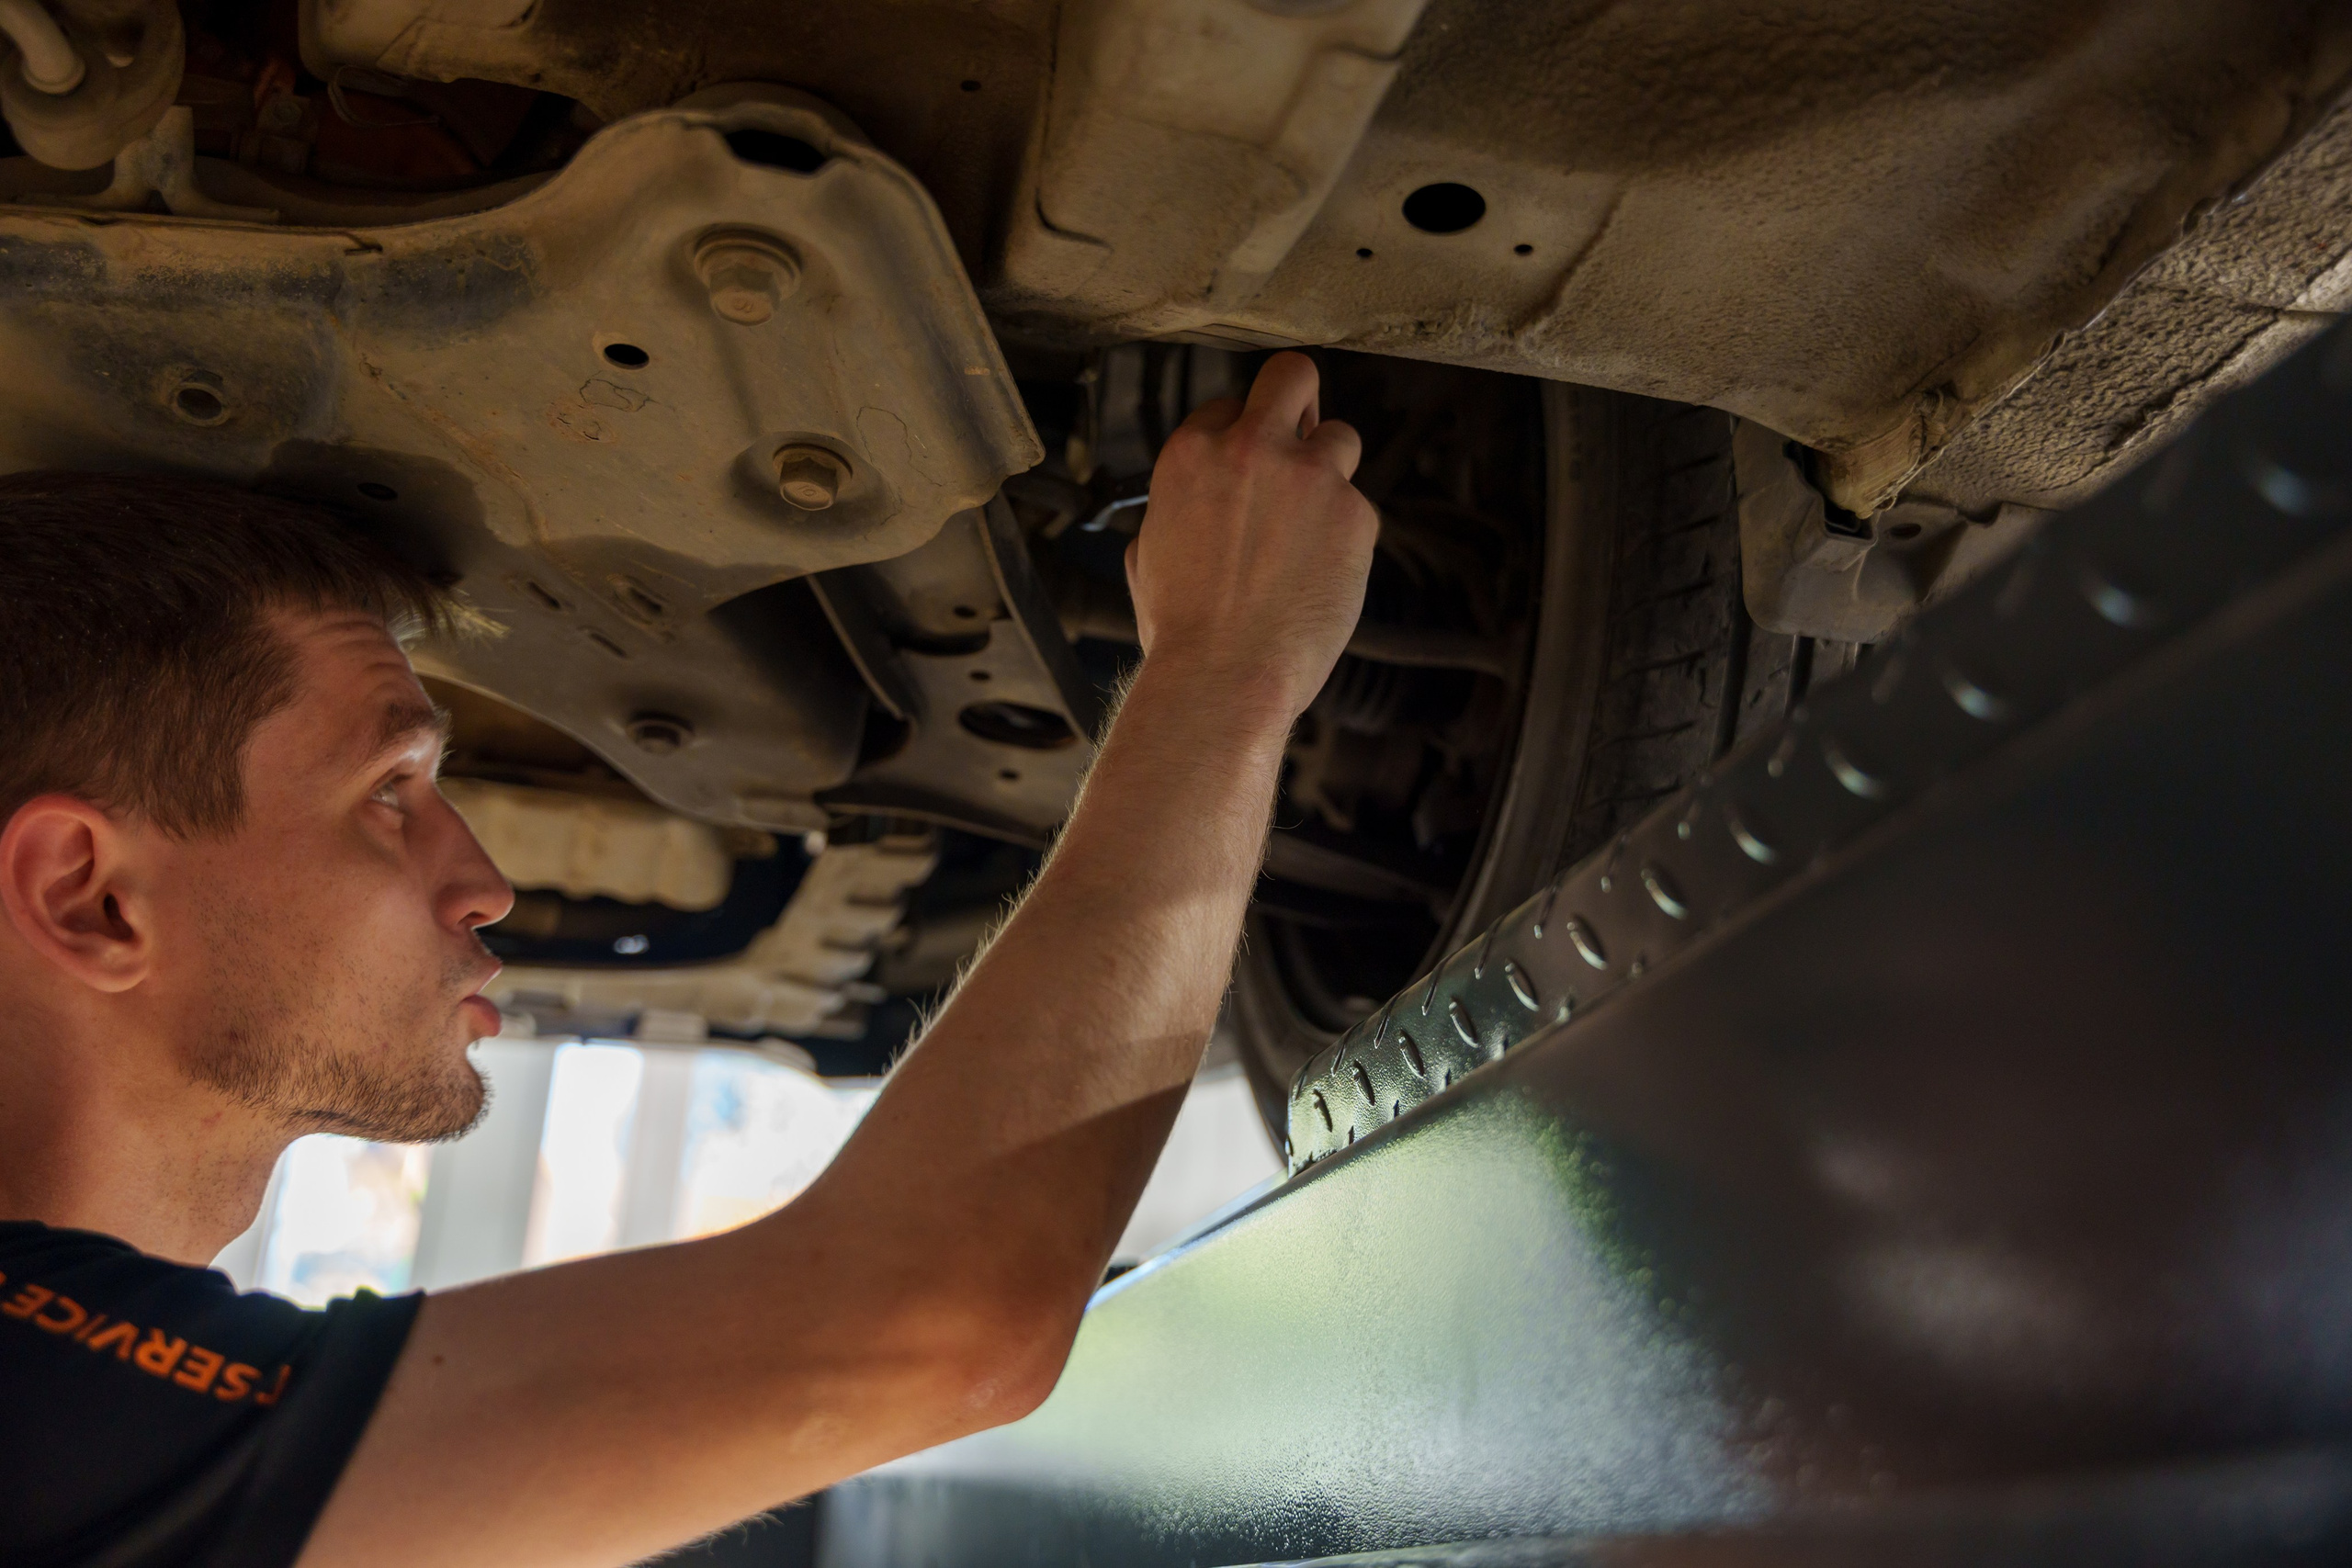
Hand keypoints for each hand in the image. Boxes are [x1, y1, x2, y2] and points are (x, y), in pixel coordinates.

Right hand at [1124, 352, 1378, 726]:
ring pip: (1341, 437)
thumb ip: (1173, 510)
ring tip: (1313, 522)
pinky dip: (1345, 535)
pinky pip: (1359, 507)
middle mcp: (1252, 449)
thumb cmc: (1182, 631)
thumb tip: (1186, 508)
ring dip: (1331, 471)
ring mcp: (1310, 477)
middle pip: (1292, 374)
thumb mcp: (1147, 555)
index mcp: (1192, 453)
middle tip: (1303, 429)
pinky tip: (1321, 574)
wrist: (1224, 678)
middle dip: (1299, 397)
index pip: (1229, 406)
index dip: (1241, 436)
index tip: (1250, 464)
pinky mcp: (1356, 514)